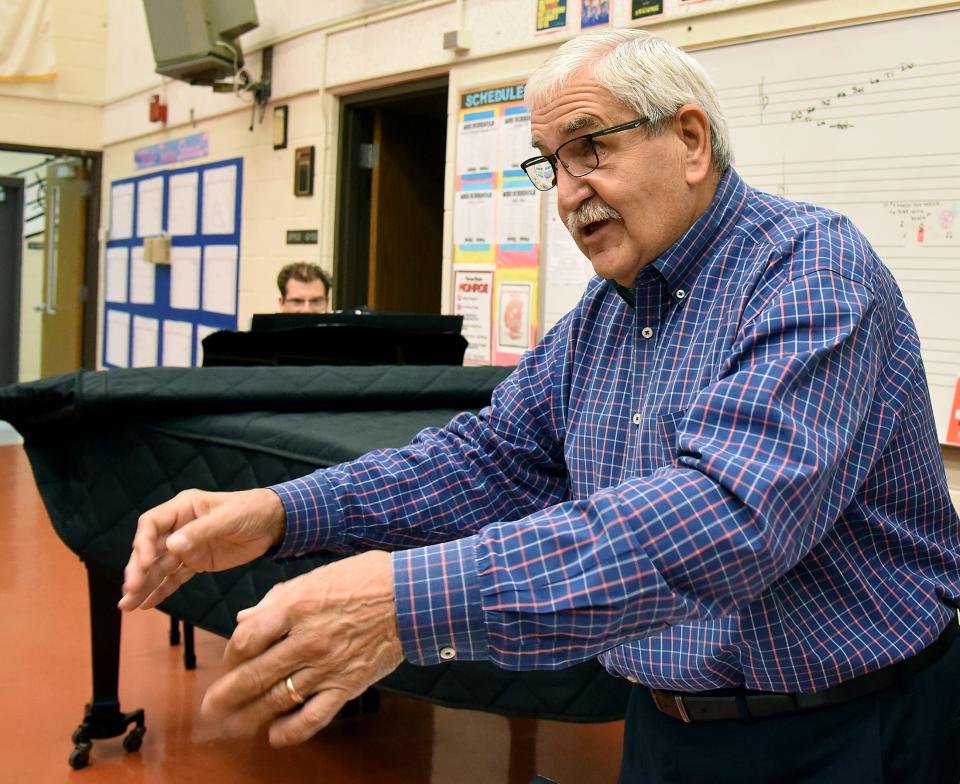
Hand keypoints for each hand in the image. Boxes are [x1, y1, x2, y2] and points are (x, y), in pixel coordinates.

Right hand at [119, 487, 285, 611]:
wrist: (275, 522)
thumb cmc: (251, 511)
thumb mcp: (229, 518)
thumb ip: (201, 531)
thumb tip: (171, 546)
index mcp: (183, 508)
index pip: (151, 525)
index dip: (143, 544)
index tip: (143, 564)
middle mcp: (179, 527)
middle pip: (150, 549)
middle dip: (138, 570)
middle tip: (129, 591)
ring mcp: (188, 547)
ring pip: (159, 567)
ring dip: (144, 585)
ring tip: (127, 606)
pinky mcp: (197, 562)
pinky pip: (175, 577)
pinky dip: (162, 590)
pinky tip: (147, 604)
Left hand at [200, 550, 402, 746]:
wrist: (413, 596)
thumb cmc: (366, 579)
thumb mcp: (317, 577)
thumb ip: (278, 598)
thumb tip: (244, 619)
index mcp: (296, 607)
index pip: (246, 639)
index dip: (231, 653)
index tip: (230, 659)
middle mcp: (306, 640)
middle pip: (254, 675)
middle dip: (226, 696)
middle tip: (208, 710)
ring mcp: (326, 666)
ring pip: (277, 699)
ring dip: (249, 717)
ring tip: (231, 727)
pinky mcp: (347, 685)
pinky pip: (313, 716)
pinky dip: (291, 731)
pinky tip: (275, 737)